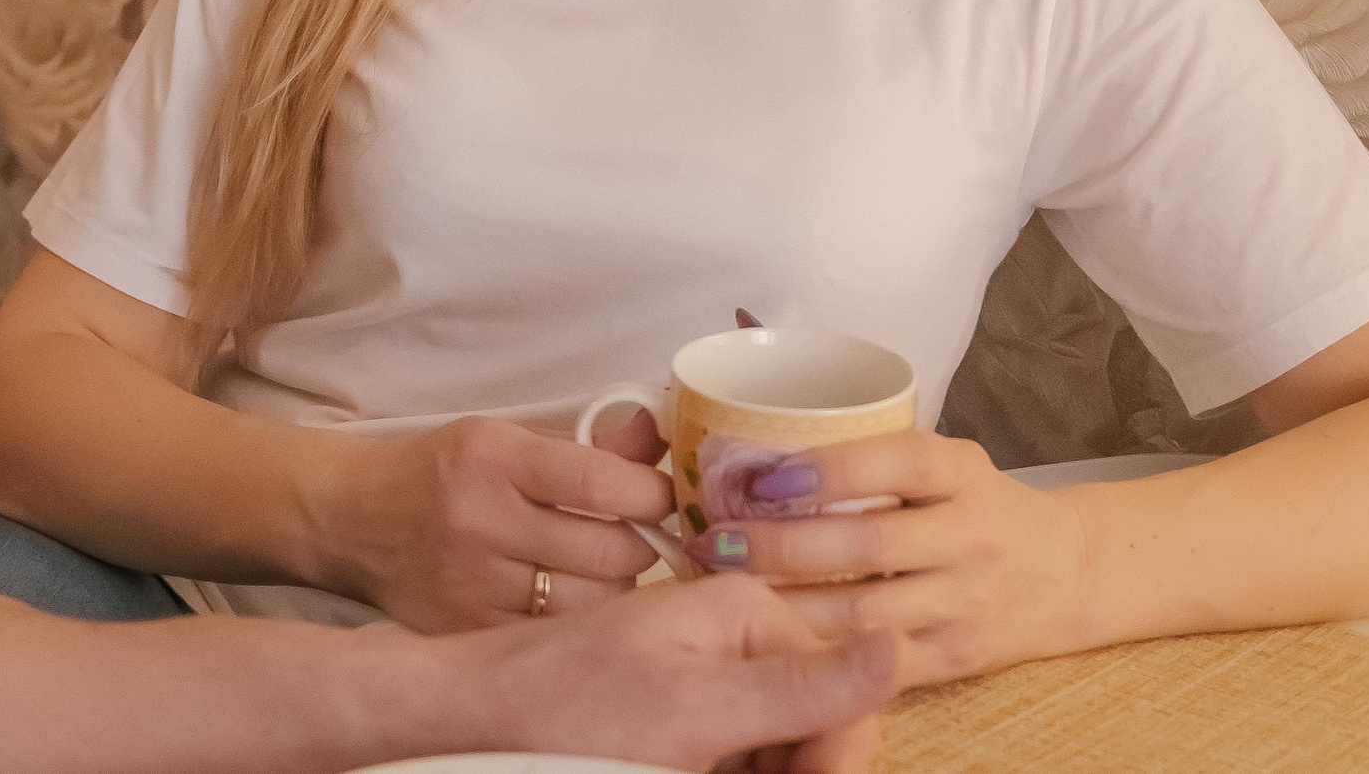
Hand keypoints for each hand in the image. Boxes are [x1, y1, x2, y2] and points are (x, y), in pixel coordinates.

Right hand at [320, 416, 672, 631]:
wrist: (355, 518)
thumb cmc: (444, 471)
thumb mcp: (506, 438)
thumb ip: (590, 446)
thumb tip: (666, 440)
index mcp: (493, 459)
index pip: (603, 485)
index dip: (653, 495)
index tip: (663, 498)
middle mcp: (481, 522)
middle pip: (610, 554)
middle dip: (641, 546)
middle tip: (636, 537)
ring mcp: (471, 586)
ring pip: (592, 605)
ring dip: (614, 590)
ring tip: (600, 571)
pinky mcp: (466, 630)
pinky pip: (554, 637)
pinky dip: (575, 623)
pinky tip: (566, 602)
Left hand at [466, 570, 898, 772]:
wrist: (471, 720)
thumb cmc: (566, 709)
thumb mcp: (697, 708)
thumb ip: (802, 685)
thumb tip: (898, 643)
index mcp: (748, 610)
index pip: (848, 687)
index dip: (838, 755)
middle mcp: (735, 636)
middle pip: (818, 724)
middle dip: (796, 765)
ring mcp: (708, 679)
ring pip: (782, 749)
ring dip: (763, 769)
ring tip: (695, 769)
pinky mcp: (683, 719)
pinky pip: (739, 756)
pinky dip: (730, 770)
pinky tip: (690, 771)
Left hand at [685, 430, 1092, 685]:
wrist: (1067, 572)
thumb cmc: (977, 506)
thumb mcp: (945, 463)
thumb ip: (873, 458)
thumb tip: (757, 457)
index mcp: (962, 474)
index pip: (897, 462)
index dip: (828, 470)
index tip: (762, 478)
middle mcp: (971, 537)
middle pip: (870, 545)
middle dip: (783, 545)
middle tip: (717, 540)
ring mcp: (967, 603)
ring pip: (865, 613)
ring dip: (787, 605)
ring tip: (727, 589)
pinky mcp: (957, 658)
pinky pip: (878, 663)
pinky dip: (822, 652)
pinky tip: (772, 637)